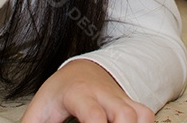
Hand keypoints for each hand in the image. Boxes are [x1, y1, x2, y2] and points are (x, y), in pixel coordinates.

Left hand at [20, 60, 153, 122]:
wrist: (82, 70)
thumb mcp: (40, 108)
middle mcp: (104, 95)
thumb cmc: (59, 93)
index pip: (93, 115)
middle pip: (124, 115)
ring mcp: (121, 99)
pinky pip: (147, 116)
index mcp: (79, 95)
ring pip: (142, 114)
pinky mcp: (131, 104)